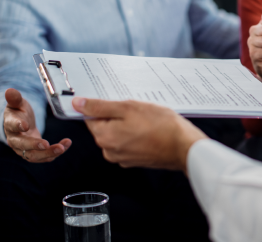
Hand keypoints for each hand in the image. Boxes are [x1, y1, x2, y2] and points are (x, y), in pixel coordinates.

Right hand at [3, 88, 70, 162]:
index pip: (12, 126)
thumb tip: (10, 90)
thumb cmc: (19, 112)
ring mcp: (24, 149)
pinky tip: (66, 145)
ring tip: (61, 148)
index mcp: (10, 125)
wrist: (22, 123)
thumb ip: (15, 98)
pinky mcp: (35, 153)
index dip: (18, 125)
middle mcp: (15, 140)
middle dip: (34, 145)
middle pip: (22, 145)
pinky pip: (45, 157)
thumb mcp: (18, 103)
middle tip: (46, 144)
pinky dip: (55, 153)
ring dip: (48, 153)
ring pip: (34, 156)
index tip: (26, 125)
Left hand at [72, 98, 207, 170]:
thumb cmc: (161, 126)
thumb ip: (100, 107)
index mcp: (104, 137)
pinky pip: (129, 143)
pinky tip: (150, 129)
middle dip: (118, 116)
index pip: (91, 117)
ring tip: (146, 119)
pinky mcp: (135, 160)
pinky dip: (136, 135)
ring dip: (128, 125)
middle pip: (105, 126)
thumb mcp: (129, 108)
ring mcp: (123, 158)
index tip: (117, 101)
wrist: (184, 147)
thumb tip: (78, 104)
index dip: (103, 106)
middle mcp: (109, 151)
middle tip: (136, 109)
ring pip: (118, 134)